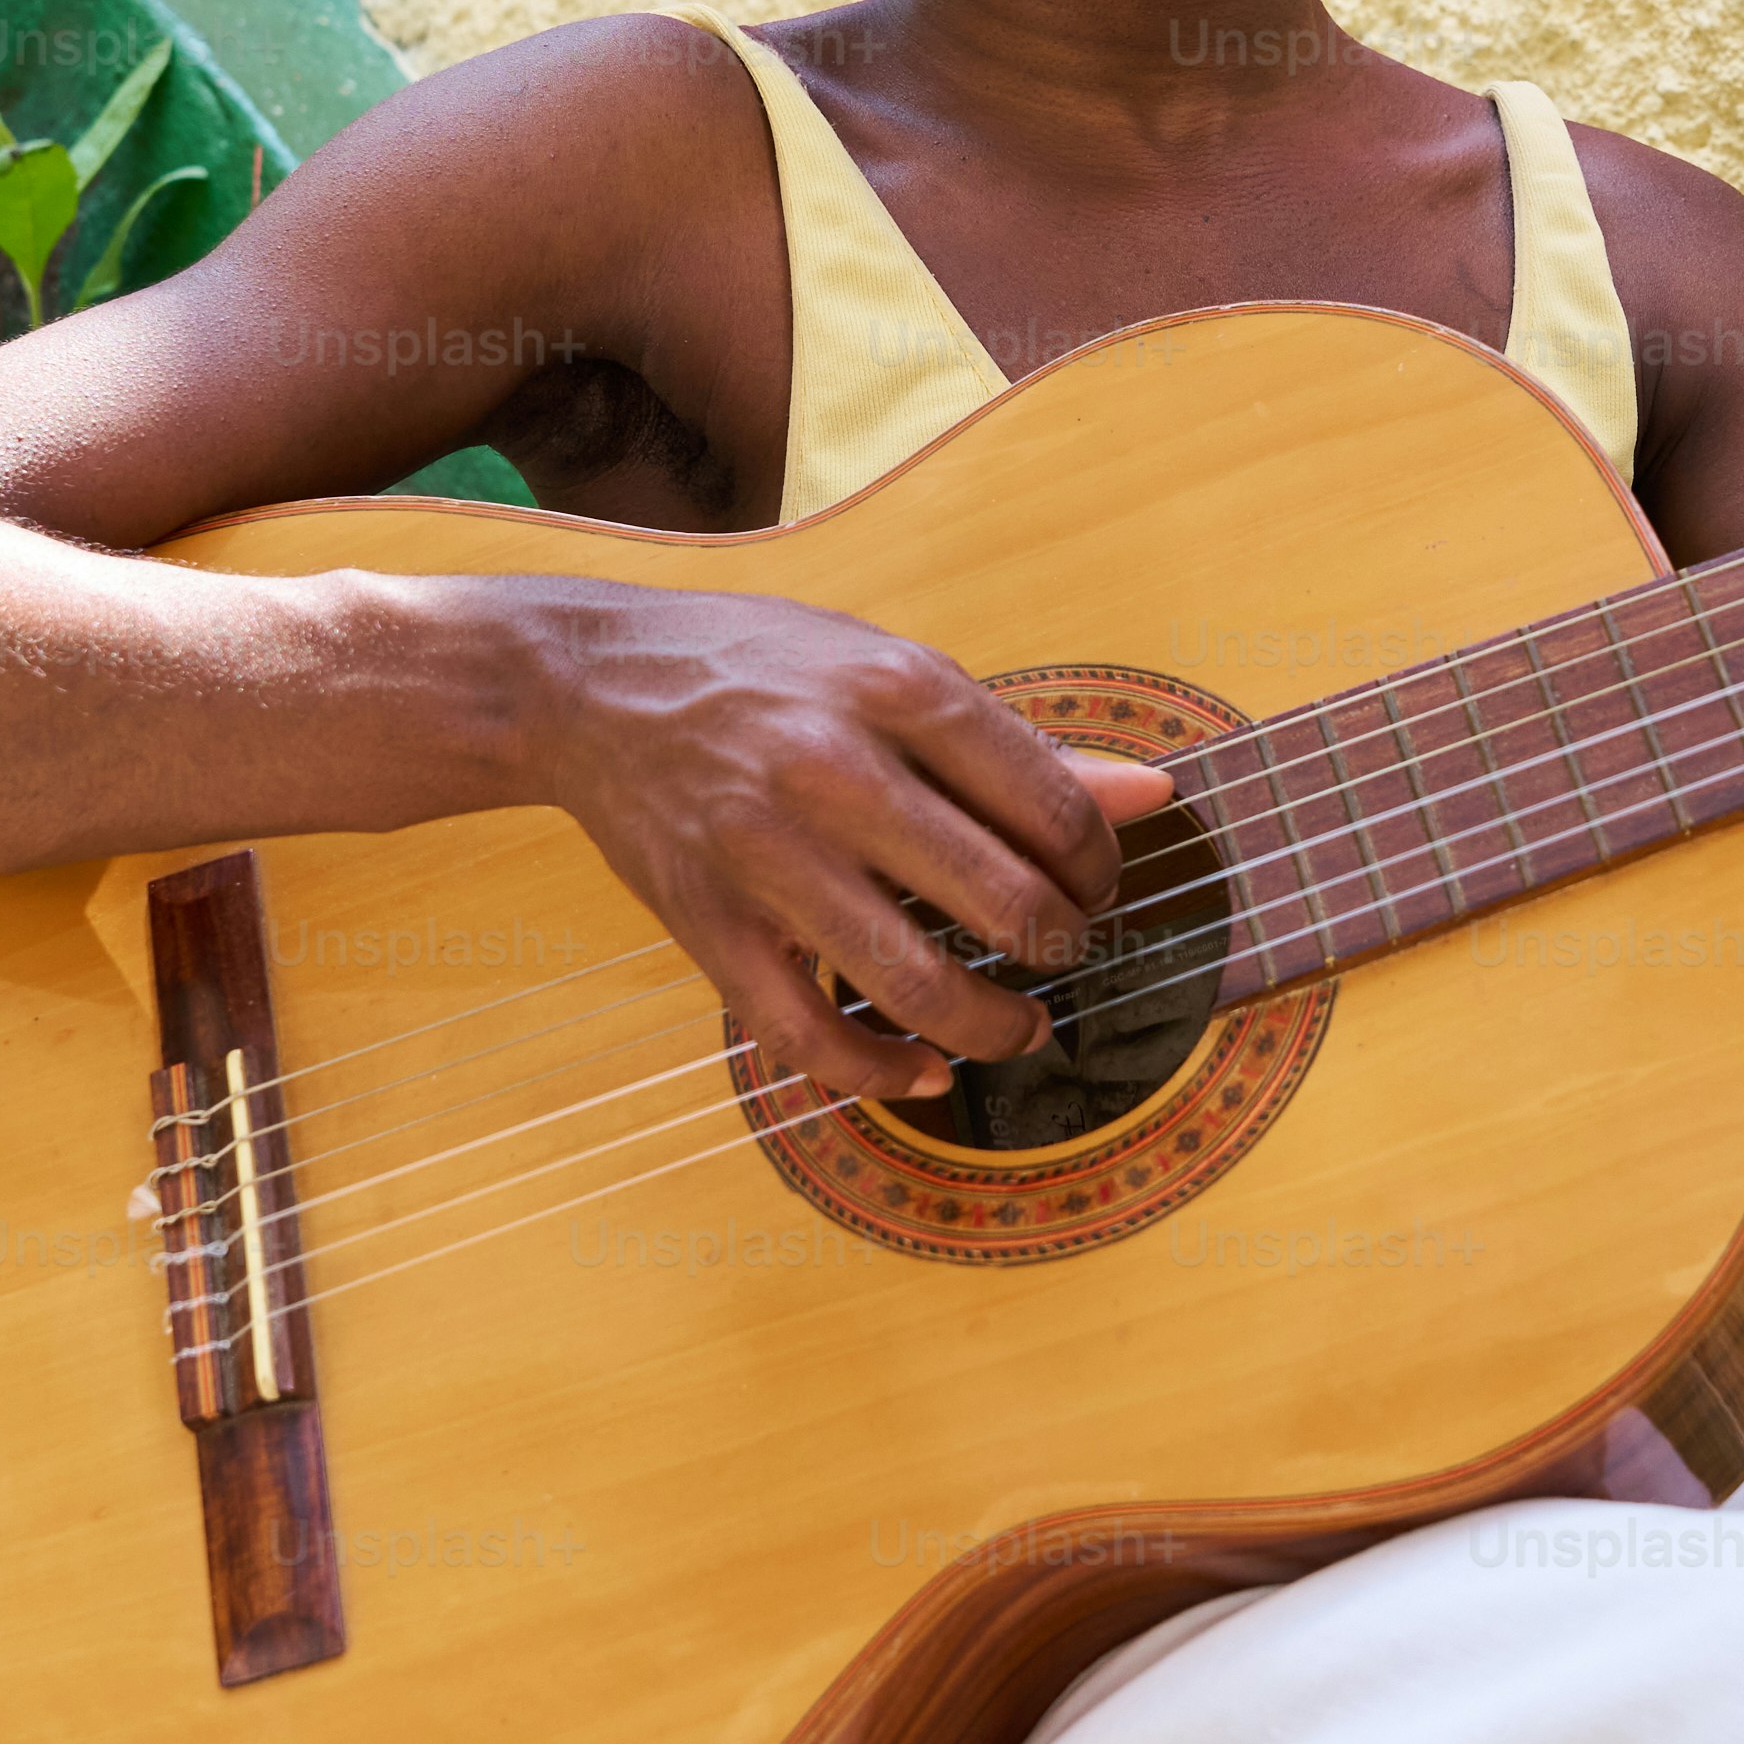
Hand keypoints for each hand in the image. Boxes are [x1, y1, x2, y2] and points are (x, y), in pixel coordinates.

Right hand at [498, 581, 1176, 1105]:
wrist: (587, 684)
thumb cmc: (761, 670)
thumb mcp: (892, 670)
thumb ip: (1022, 744)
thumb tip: (1156, 795)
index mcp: (898, 690)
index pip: (1052, 806)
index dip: (1101, 864)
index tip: (1094, 881)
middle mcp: (836, 771)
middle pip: (1004, 901)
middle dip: (1063, 946)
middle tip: (1063, 949)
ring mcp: (767, 857)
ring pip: (917, 986)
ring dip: (996, 1027)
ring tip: (1021, 1025)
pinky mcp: (710, 927)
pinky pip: (811, 1039)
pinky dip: (882, 1073)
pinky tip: (924, 1070)